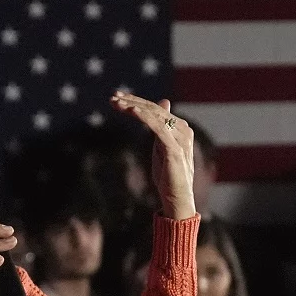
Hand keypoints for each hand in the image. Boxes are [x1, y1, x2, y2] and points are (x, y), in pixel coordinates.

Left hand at [110, 91, 195, 219]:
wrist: (178, 199)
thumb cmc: (168, 176)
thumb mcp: (161, 147)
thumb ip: (160, 126)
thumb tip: (163, 103)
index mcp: (180, 129)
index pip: (156, 110)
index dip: (136, 101)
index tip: (117, 98)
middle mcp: (183, 130)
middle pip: (154, 110)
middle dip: (132, 101)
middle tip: (113, 97)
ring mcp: (180, 139)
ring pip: (155, 116)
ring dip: (134, 107)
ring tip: (117, 102)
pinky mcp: (174, 149)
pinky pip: (158, 128)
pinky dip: (145, 117)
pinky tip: (132, 111)